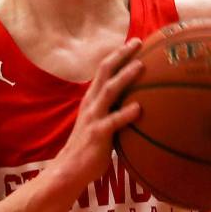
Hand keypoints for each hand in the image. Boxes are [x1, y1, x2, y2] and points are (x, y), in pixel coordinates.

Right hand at [59, 38, 143, 183]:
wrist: (69, 169)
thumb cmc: (88, 147)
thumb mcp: (99, 123)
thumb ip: (112, 111)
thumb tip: (135, 103)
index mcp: (91, 99)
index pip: (103, 70)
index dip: (117, 54)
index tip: (134, 42)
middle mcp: (91, 103)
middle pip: (104, 72)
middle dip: (121, 55)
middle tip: (138, 42)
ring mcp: (93, 118)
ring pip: (109, 91)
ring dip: (125, 77)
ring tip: (141, 65)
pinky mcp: (98, 134)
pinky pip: (113, 121)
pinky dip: (126, 113)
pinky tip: (139, 108)